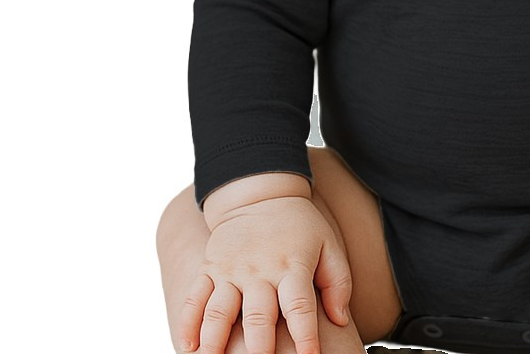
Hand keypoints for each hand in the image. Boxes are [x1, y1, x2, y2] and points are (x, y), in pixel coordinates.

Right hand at [179, 191, 351, 353]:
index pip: (300, 306)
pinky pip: (194, 297)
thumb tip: (341, 321)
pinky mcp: (210, 267)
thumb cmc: (300, 226)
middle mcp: (260, 270)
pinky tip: (187, 347)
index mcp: (293, 266)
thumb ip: (338, 282)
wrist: (261, 192)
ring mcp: (231, 269)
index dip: (305, 336)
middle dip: (259, 348)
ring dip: (215, 342)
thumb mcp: (328, 244)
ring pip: (220, 311)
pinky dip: (188, 324)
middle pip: (258, 316)